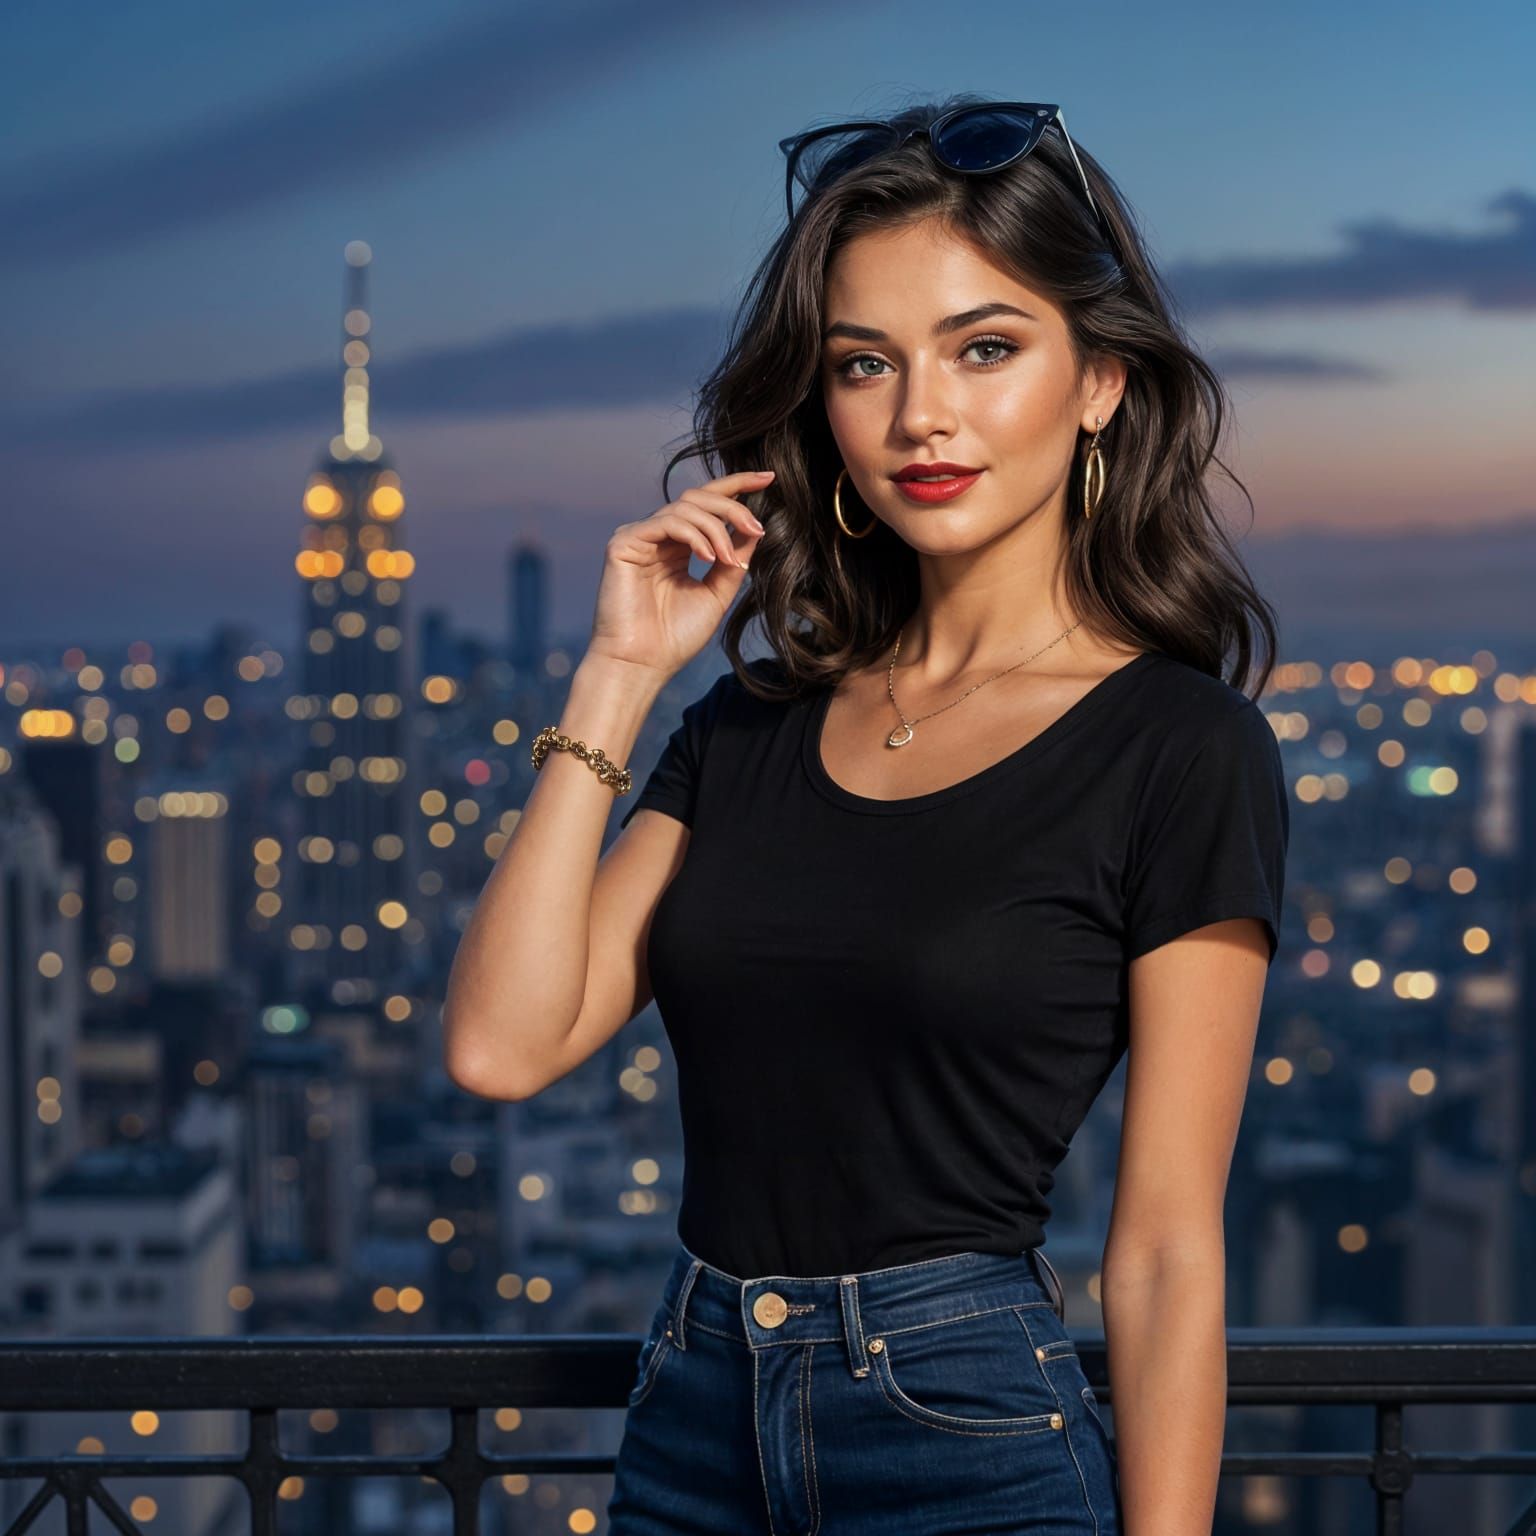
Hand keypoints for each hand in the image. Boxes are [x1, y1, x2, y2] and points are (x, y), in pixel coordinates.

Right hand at [585, 469, 772, 682]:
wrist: (643, 664)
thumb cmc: (675, 637)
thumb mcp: (717, 593)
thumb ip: (734, 558)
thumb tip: (756, 527)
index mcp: (678, 546)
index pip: (708, 504)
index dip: (737, 486)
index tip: (768, 478)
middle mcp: (658, 536)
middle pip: (698, 497)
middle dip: (733, 507)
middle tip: (757, 528)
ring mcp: (639, 537)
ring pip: (685, 507)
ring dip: (716, 529)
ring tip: (728, 559)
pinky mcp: (623, 542)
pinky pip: (666, 522)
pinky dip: (693, 535)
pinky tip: (708, 558)